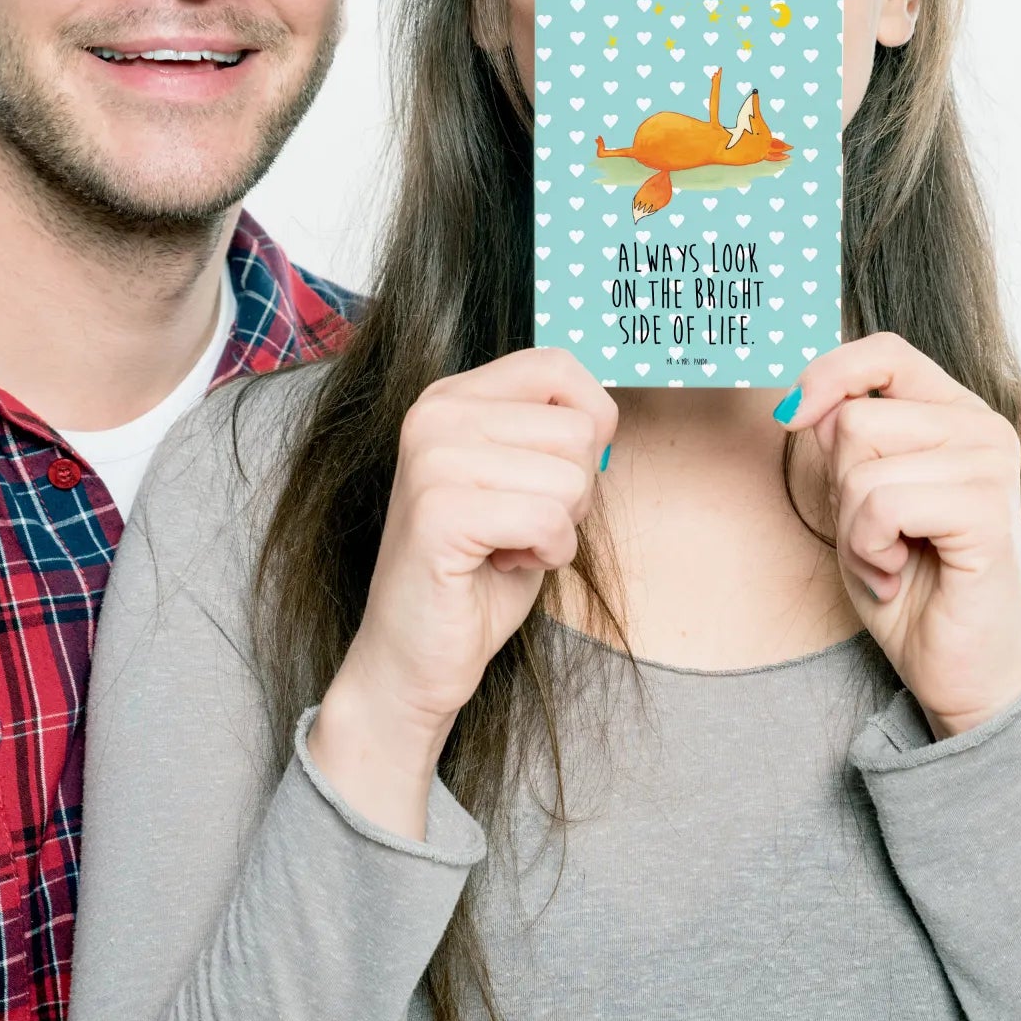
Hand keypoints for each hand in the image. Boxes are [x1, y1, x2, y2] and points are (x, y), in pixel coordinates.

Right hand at [308, 347, 615, 835]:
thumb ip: (551, 436)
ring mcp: (431, 458)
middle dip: (573, 491)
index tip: (560, 473)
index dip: (590, 421)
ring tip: (507, 546)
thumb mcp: (521, 482)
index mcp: (451, 396)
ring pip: (570, 477)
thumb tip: (606, 415)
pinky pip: (549, 520)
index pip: (557, 366)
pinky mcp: (439, 511)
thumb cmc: (478, 571)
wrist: (414, 655)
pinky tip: (501, 565)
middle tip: (521, 525)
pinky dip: (546, 555)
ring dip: (559, 529)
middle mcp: (435, 413)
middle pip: (577, 430)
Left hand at [783, 333, 1020, 737]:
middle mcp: (982, 427)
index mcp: (954, 411)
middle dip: (839, 487)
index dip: (828, 374)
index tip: (792, 417)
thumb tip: (809, 403)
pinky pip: (883, 504)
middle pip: (854, 418)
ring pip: (861, 463)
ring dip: (853, 526)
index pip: (885, 353)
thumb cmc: (907, 580)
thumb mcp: (857, 496)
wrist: (954, 667)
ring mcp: (990, 466)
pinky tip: (899, 574)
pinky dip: (869, 548)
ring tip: (890, 558)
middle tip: (875, 536)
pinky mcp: (989, 512)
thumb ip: (843, 440)